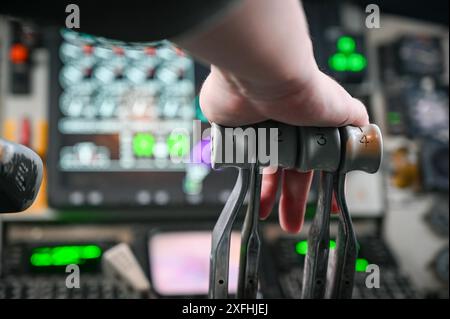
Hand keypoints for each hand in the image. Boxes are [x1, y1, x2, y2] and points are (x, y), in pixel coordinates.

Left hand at [200, 65, 368, 232]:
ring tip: (265, 215)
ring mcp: (255, 129)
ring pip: (260, 168)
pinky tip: (242, 188)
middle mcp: (282, 129)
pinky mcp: (230, 128)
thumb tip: (366, 129)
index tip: (328, 207)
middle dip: (291, 200)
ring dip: (264, 193)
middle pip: (286, 172)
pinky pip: (233, 156)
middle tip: (291, 225)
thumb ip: (354, 119)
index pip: (315, 165)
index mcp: (308, 129)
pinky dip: (237, 171)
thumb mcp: (342, 108)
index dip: (321, 187)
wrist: (262, 75)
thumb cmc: (303, 91)